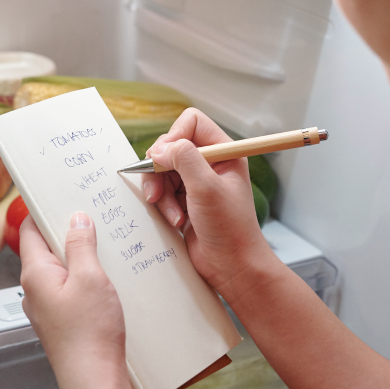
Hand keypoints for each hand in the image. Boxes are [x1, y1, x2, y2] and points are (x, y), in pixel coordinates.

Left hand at [19, 213, 130, 388]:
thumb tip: (77, 220)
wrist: (94, 376)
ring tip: (104, 249)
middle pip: (46, 247)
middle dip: (68, 232)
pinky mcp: (62, 318)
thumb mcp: (91, 277)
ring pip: (60, 269)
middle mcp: (35, 289)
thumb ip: (81, 245)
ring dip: (79, 256)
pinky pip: (69, 288)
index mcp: (35, 274)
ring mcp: (47, 306)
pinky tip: (106, 279)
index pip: (29, 230)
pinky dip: (85, 277)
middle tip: (91, 219)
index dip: (42, 209)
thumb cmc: (88, 335)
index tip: (57, 195)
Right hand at [141, 108, 276, 298]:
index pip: (191, 122)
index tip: (164, 158)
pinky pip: (162, 191)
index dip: (174, 136)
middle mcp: (210, 163)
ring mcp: (196, 182)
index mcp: (224, 152)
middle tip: (158, 191)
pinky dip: (162, 205)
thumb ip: (184, 159)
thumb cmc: (229, 228)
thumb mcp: (206, 188)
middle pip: (171, 146)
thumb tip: (159, 149)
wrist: (231, 266)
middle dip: (161, 170)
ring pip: (162, 170)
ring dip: (161, 192)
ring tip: (171, 213)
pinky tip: (175, 221)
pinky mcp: (184, 200)